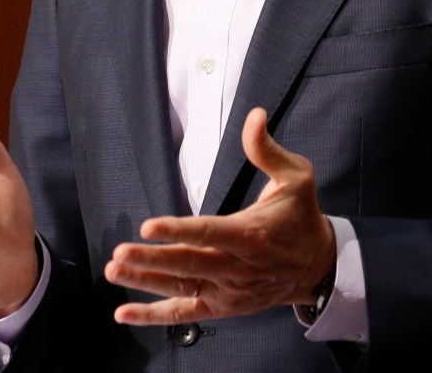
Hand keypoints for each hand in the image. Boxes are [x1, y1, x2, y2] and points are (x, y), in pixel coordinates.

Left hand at [105, 107, 335, 324]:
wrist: (318, 267)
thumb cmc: (301, 217)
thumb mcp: (297, 178)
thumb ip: (268, 150)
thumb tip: (254, 116)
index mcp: (251, 235)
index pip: (209, 233)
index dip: (178, 230)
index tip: (148, 226)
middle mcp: (237, 268)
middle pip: (189, 264)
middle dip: (151, 260)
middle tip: (119, 253)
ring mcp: (228, 291)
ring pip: (182, 288)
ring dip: (146, 282)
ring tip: (113, 271)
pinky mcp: (222, 306)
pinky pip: (184, 313)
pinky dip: (153, 316)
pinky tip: (123, 312)